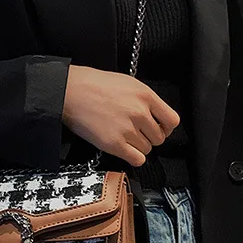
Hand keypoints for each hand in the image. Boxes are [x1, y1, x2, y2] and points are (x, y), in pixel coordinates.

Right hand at [62, 65, 179, 166]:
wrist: (70, 92)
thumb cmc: (94, 85)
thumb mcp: (128, 83)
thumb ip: (145, 100)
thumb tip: (156, 116)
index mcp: (145, 95)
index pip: (172, 121)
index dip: (165, 128)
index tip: (158, 128)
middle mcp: (139, 112)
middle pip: (159, 138)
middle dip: (148, 137)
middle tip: (135, 132)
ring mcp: (127, 129)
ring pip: (147, 149)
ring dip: (137, 146)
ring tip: (123, 137)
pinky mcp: (114, 144)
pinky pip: (137, 159)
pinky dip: (132, 157)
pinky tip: (123, 149)